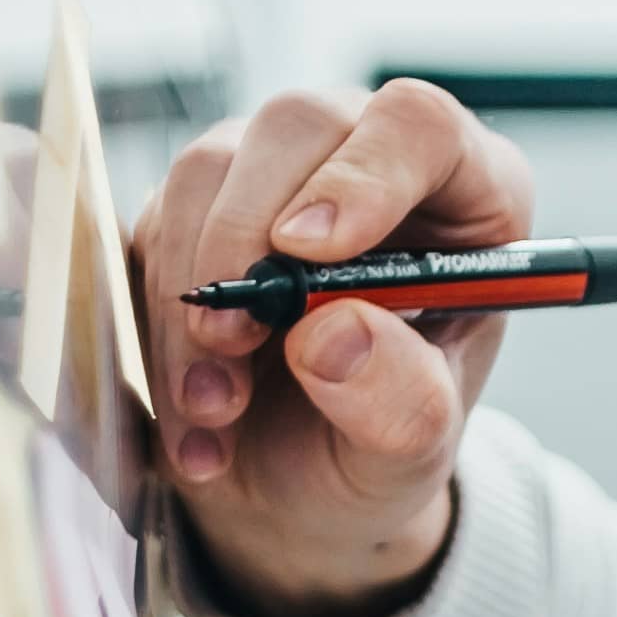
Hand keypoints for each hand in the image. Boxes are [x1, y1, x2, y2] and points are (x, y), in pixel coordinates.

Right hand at [136, 77, 533, 616]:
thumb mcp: (412, 455)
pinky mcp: (196, 210)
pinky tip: (191, 415)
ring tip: (216, 408)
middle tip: (232, 343)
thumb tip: (333, 332)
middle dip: (246, 239)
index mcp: (465, 195)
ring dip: (194, 296)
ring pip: (206, 171)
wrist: (302, 491)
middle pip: (297, 126)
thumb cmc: (378, 448)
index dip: (364, 173)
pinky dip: (155, 325)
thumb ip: (400, 401)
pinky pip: (151, 227)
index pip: (420, 125)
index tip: (309, 251)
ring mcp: (275, 174)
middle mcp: (367, 159)